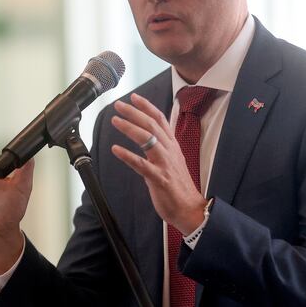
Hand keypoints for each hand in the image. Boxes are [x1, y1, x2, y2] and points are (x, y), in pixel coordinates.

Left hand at [110, 93, 207, 234]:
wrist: (190, 209)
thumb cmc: (178, 186)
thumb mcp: (172, 161)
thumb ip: (161, 147)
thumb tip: (148, 137)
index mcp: (172, 145)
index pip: (160, 119)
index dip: (146, 107)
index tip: (133, 97)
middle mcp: (169, 150)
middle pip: (151, 125)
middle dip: (134, 112)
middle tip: (118, 105)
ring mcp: (165, 163)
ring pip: (147, 139)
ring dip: (129, 128)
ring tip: (115, 121)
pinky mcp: (159, 178)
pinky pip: (141, 164)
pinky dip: (127, 155)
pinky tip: (115, 149)